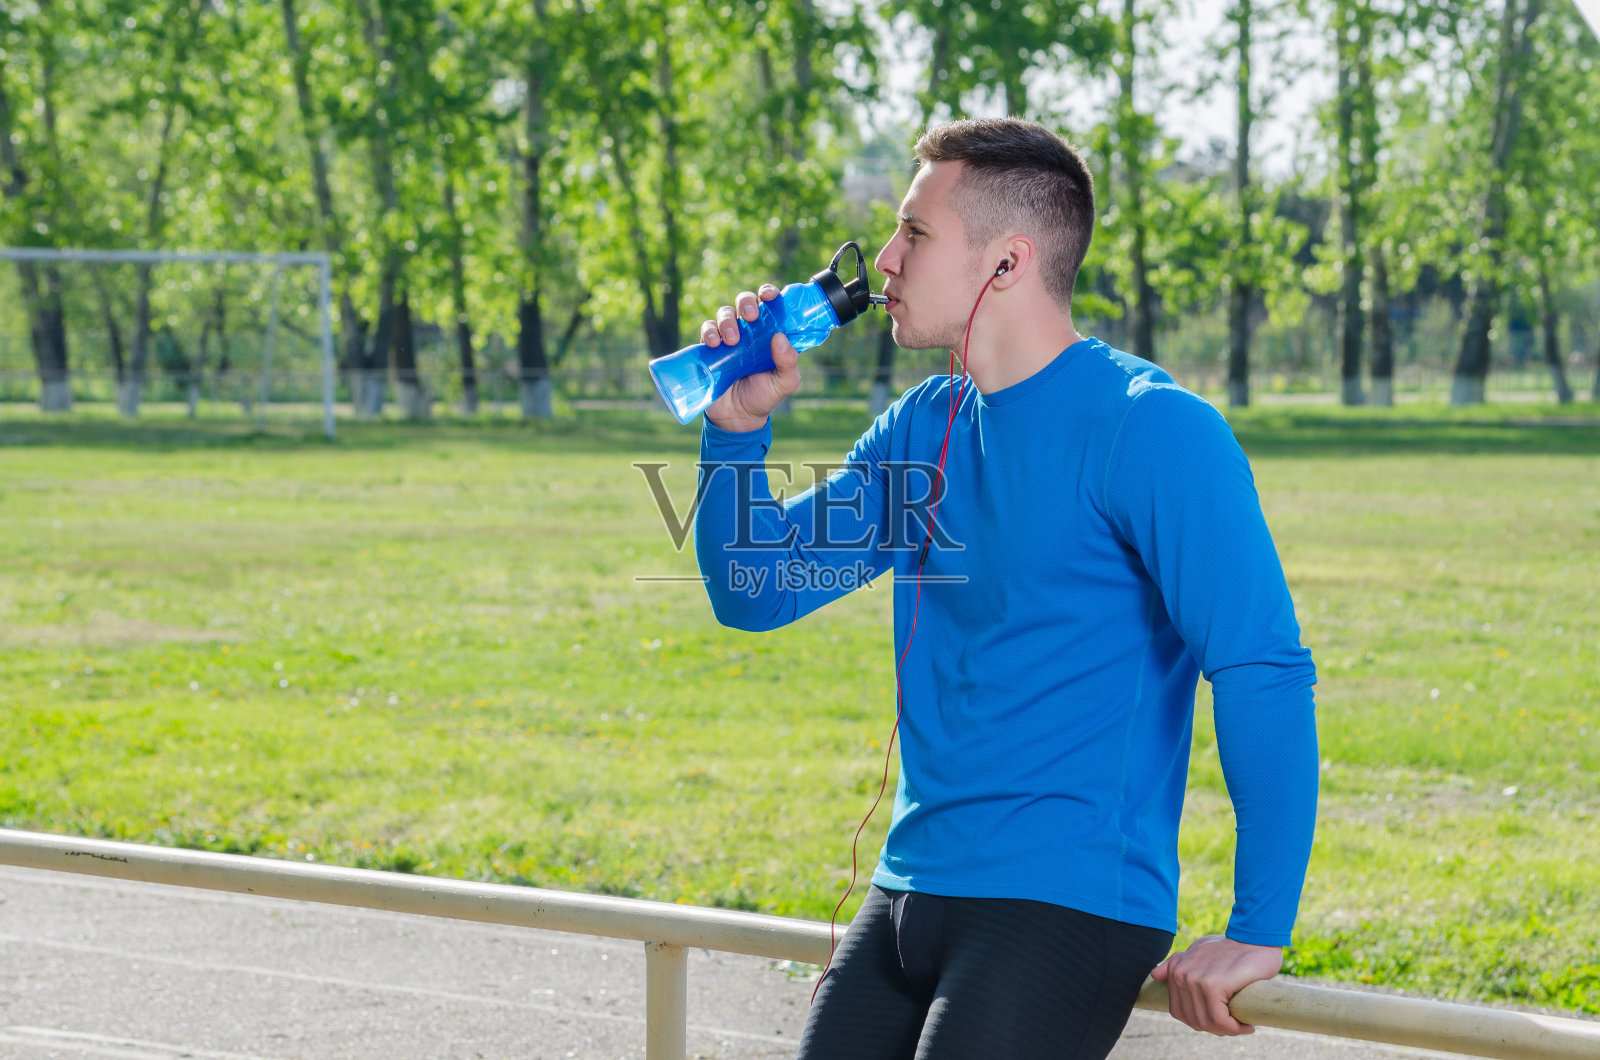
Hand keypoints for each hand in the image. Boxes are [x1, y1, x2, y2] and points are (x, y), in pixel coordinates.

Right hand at [701, 284, 800, 432]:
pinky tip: (714, 344)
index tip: (768, 296)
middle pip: (744, 302)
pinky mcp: (710, 349)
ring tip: (732, 341)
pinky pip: (707, 330)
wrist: (738, 418)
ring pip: (725, 313)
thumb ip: (789, 362)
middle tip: (750, 317)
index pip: (770, 304)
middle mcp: (749, 331)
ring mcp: (728, 338)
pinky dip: (709, 332)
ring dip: (727, 321)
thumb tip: (780, 338)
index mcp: (770, 333)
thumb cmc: (764, 396)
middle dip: (746, 302)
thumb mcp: (785, 382)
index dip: (768, 293)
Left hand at [1149, 934, 1282, 1035]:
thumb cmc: (1231, 947)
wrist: (1255, 939)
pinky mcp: (1212, 985)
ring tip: (1241, 1026)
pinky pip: (1218, 1019)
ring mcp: (1194, 980)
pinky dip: (1233, 1028)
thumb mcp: (1199, 950)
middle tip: (1234, 1026)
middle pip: (1193, 1019)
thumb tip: (1155, 974)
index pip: (1179, 1011)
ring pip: (1206, 1022)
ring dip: (1226, 1031)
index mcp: (1175, 969)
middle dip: (1215, 1029)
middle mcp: (1181, 974)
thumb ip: (1178, 962)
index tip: (1220, 1022)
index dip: (1200, 1021)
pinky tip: (1246, 1026)